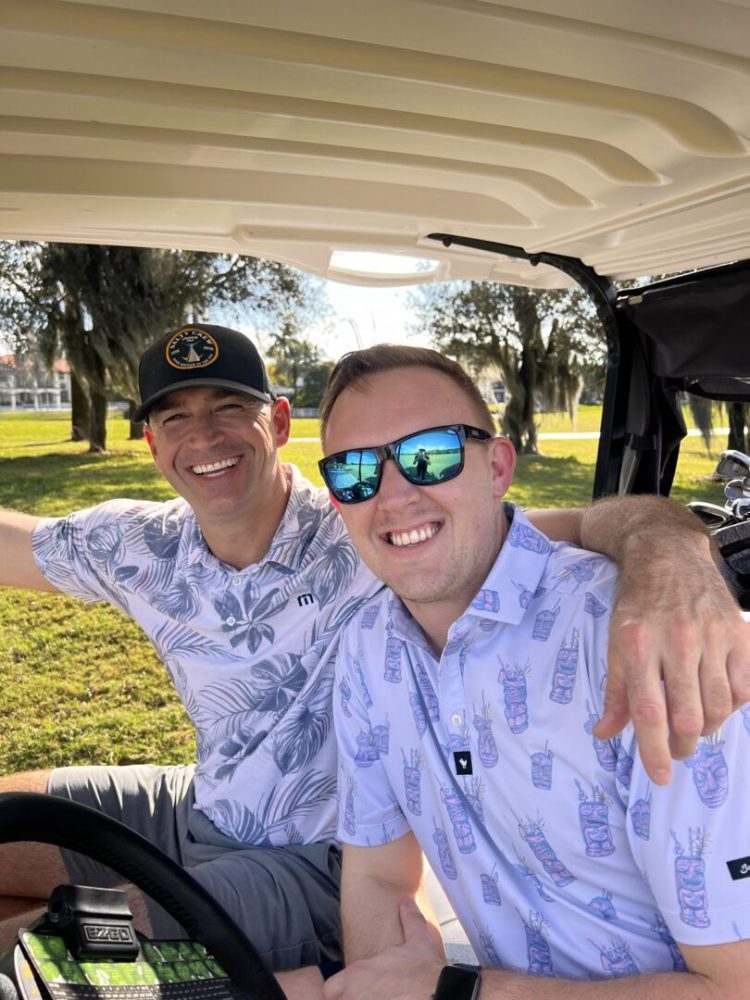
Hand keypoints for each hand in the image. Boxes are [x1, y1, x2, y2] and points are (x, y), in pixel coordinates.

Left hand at [323, 897, 445, 999]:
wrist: (441, 994)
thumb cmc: (426, 972)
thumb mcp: (417, 941)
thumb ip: (408, 920)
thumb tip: (406, 901)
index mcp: (356, 976)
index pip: (330, 988)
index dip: (339, 990)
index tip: (352, 991)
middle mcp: (353, 997)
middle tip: (365, 997)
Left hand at [596, 532, 749, 783]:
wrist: (667, 555)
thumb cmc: (636, 604)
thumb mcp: (615, 642)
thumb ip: (616, 691)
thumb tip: (605, 734)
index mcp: (636, 644)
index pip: (648, 712)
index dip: (654, 751)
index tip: (659, 777)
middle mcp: (676, 640)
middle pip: (688, 717)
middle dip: (682, 745)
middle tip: (676, 748)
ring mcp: (711, 635)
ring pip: (719, 708)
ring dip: (707, 728)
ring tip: (694, 724)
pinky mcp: (738, 632)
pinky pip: (745, 688)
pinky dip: (734, 705)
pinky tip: (718, 700)